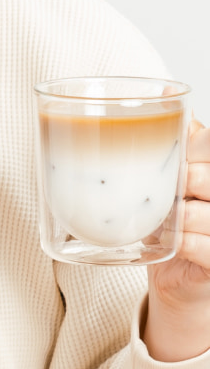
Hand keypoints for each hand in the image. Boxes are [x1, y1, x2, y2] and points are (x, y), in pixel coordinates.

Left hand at [144, 118, 209, 360]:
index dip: (193, 151)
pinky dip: (179, 242)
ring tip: (163, 220)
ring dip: (173, 217)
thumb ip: (180, 140)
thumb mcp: (176, 177)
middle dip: (180, 180)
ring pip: (201, 213)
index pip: (209, 147)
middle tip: (166, 190)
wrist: (177, 278)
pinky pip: (200, 245)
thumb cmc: (176, 222)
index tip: (174, 161)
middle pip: (206, 176)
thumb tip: (165, 90)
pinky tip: (169, 241)